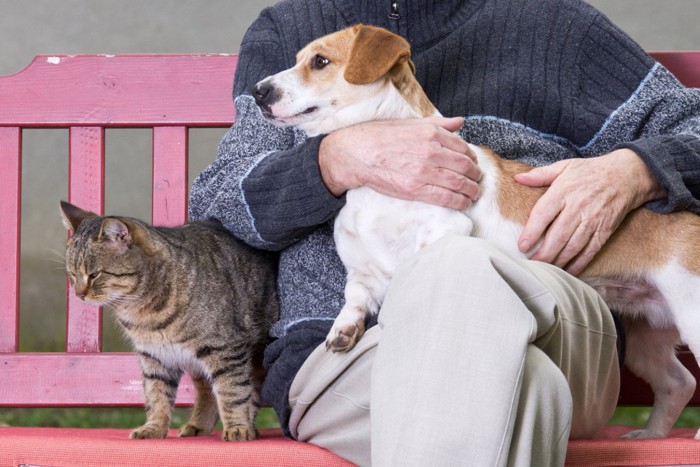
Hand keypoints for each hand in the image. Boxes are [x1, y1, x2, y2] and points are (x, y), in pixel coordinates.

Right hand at [318, 117, 480, 209]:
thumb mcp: (410, 124)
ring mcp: (424, 171)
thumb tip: (460, 121)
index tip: (472, 164)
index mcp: (431, 133)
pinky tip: (463, 203)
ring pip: (460, 183)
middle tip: (477, 180)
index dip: (471, 158)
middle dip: (475, 175)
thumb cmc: (380, 136)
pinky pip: (446, 198)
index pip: (462, 147)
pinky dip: (460, 202)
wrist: (356, 153)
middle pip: (465, 166)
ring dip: (471, 191)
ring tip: (473, 194)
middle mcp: (431, 151)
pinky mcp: (416, 189)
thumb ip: (438, 124)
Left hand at [515, 149, 665, 274]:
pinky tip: (567, 272)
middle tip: (531, 264)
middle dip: (544, 253)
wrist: (628, 174)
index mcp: (564, 190)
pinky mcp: (605, 230)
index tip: (522, 246)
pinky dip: (578, 263)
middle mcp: (578, 206)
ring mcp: (593, 220)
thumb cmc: (591, 171)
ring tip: (545, 271)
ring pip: (573, 246)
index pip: (543, 213)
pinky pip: (590, 251)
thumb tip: (519, 178)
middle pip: (558, 235)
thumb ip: (541, 174)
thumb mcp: (565, 166)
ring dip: (558, 261)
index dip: (531, 232)